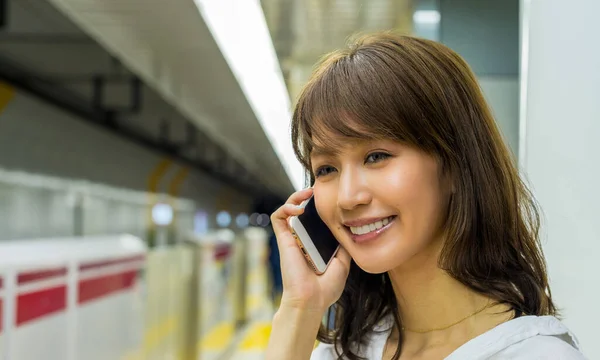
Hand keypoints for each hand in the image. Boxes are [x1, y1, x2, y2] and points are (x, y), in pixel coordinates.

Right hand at [270, 188, 351, 312]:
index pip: (315, 219)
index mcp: (315, 244)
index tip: (330, 197)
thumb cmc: (325, 287)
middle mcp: (302, 239)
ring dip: (295, 196)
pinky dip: (286, 207)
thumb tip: (349, 232)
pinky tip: (299, 208)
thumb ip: (343, 247)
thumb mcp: (342, 263)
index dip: (319, 207)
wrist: (311, 300)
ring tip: (307, 193)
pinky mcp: (283, 239)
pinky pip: (278, 217)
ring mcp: (292, 238)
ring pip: (288, 209)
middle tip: (318, 190)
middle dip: (307, 197)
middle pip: (301, 211)